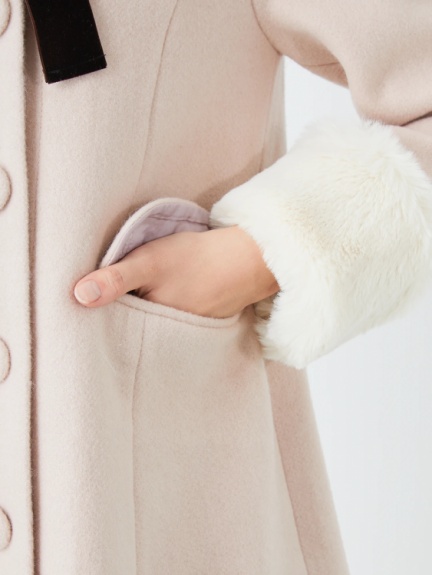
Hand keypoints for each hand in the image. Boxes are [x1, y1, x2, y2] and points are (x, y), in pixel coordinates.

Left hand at [73, 225, 279, 317]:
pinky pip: (176, 324)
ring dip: (148, 316)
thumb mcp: (149, 262)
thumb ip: (115, 279)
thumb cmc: (196, 259)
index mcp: (151, 324)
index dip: (104, 314)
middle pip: (137, 328)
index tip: (94, 306)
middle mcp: (169, 336)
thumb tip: (78, 297)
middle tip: (118, 301)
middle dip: (126, 318)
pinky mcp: (202, 323)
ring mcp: (188, 332)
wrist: (249, 259)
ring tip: (143, 299)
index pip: (117, 324)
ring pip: (157, 325)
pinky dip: (169, 314)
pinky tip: (171, 299)